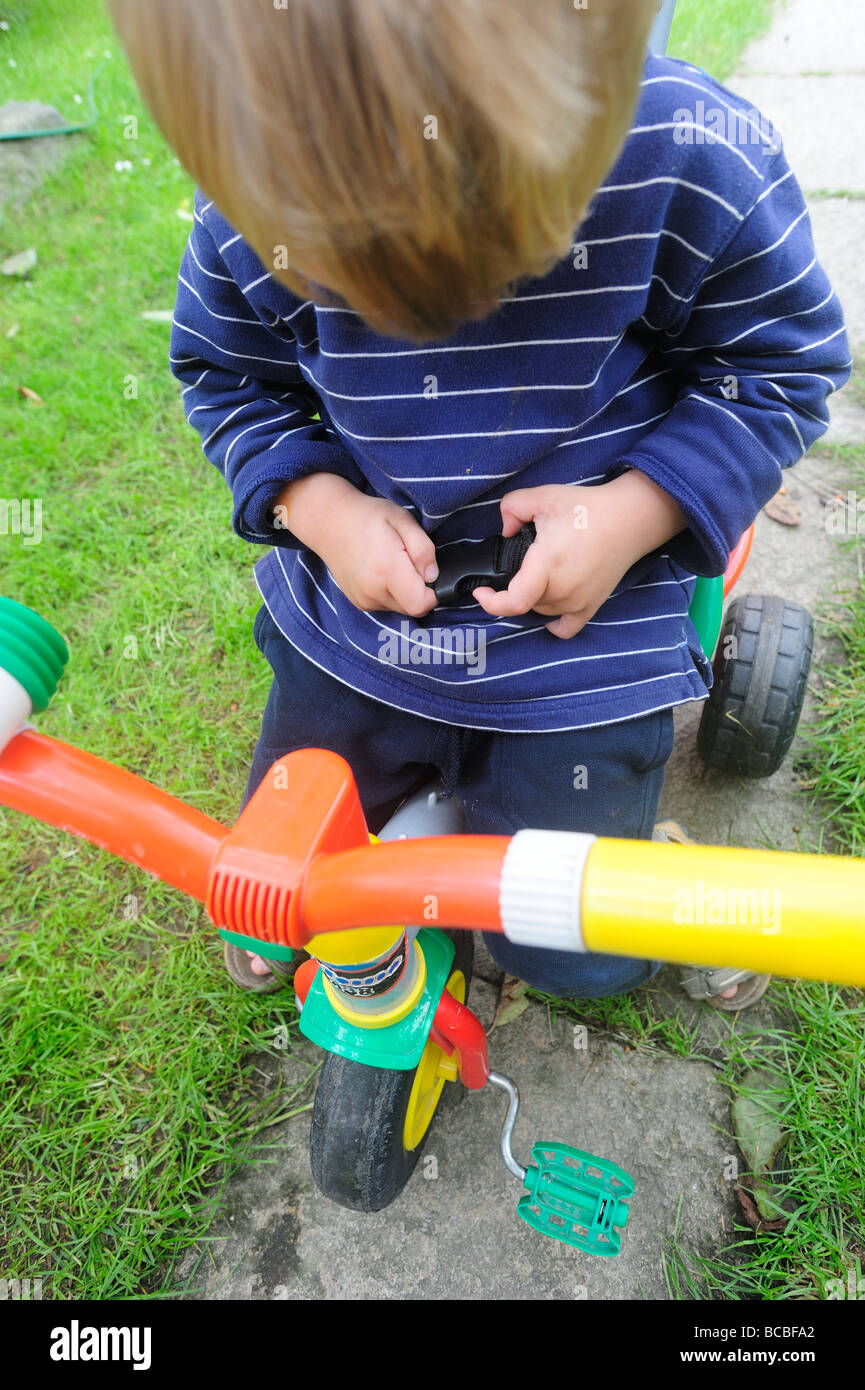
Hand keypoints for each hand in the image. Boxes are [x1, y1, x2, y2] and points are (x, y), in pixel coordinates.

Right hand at [272, 474, 438, 616]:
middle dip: (418, 590)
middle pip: (413, 609)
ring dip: (404, 592)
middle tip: (408, 561)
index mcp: (387, 570)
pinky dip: (390, 593)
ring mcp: (364, 600)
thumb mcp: (402, 520)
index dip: (432, 591)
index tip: (426, 571)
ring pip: (400, 608)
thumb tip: (433, 576)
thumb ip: (423, 549)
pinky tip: (381, 571)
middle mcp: (373, 591)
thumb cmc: (368, 516)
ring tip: (392, 564)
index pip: (422, 604)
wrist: (330, 522)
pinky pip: (386, 605)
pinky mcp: (359, 603)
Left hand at [472, 474, 686, 638]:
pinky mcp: (591, 606)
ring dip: (533, 598)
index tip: (480, 591)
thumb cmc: (588, 508)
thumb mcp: (543, 497)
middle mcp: (562, 590)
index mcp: (547, 566)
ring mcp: (578, 602)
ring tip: (541, 572)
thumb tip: (504, 530)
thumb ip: (511, 507)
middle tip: (521, 560)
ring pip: (541, 611)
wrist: (629, 518)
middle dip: (514, 585)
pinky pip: (566, 628)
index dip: (491, 602)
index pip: (513, 602)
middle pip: (524, 602)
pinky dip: (552, 623)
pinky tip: (548, 609)